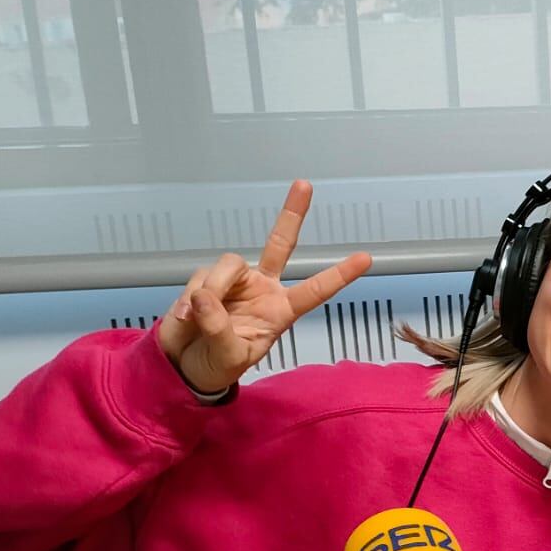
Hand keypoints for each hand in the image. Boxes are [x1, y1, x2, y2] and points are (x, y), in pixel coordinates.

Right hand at [156, 180, 372, 394]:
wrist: (185, 365)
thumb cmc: (216, 365)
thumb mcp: (228, 357)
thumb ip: (220, 330)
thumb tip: (205, 297)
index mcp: (281, 310)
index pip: (315, 290)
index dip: (339, 275)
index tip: (366, 258)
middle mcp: (262, 288)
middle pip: (279, 244)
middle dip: (291, 214)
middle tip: (305, 185)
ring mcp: (234, 281)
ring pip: (229, 265)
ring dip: (214, 290)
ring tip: (198, 318)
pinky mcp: (206, 279)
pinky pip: (201, 278)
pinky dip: (191, 299)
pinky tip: (187, 318)